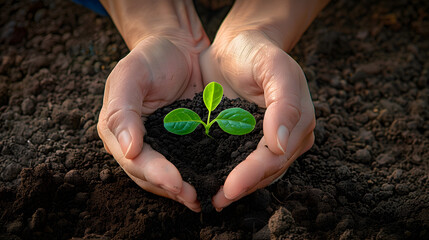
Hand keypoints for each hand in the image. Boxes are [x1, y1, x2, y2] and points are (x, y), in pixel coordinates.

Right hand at [97, 0, 209, 211]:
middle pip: (150, 176)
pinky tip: (213, 182)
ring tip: (204, 199)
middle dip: (171, 189)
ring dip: (184, 190)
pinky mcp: (183, 141)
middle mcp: (137, 143)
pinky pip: (189, 162)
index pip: (135, 160)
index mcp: (119, 131)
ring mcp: (161, 144)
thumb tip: (128, 149)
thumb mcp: (130, 75)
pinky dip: (199, 174)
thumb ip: (123, 110)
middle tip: (194, 199)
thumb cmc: (150, 57)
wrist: (178, 46)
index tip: (176, 183)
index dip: (155, 174)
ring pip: (169, 175)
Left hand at [200, 30, 315, 209]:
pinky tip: (211, 181)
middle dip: (243, 187)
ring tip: (212, 199)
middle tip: (216, 201)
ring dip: (236, 187)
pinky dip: (228, 172)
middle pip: (268, 170)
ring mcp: (269, 138)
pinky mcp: (249, 137)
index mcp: (298, 120)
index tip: (229, 188)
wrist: (239, 44)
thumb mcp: (273, 67)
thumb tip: (282, 144)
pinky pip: (241, 160)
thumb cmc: (257, 51)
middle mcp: (288, 135)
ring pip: (256, 171)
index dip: (253, 174)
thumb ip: (284, 104)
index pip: (276, 156)